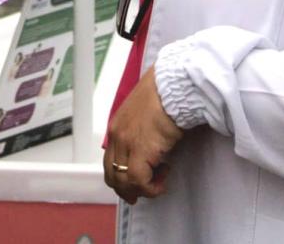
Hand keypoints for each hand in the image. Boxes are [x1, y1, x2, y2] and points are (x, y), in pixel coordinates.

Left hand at [104, 66, 183, 203]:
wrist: (173, 87)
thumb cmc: (166, 94)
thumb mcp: (146, 113)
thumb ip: (141, 130)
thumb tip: (150, 149)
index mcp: (117, 126)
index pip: (110, 160)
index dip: (119, 177)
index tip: (129, 187)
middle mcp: (117, 136)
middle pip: (112, 174)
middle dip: (125, 189)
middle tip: (139, 196)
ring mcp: (126, 143)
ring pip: (125, 180)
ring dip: (142, 188)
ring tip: (159, 182)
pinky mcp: (140, 150)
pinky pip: (139, 181)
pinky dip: (151, 187)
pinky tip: (163, 179)